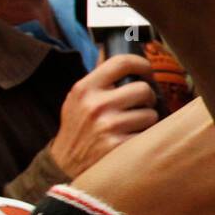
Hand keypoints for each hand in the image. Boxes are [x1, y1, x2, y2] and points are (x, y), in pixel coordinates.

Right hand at [48, 54, 159, 175]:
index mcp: (85, 88)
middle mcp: (96, 105)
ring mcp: (108, 127)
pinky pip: (148, 135)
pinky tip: (131, 140)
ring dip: (147, 120)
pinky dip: (144, 137)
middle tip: (141, 105)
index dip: (141, 64)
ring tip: (133, 125)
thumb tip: (114, 50)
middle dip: (147, 98)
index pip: (121, 63)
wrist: (64, 164)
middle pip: (143, 89)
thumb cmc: (77, 127)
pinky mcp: (118, 146)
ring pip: (150, 114)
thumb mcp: (77, 98)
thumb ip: (98, 77)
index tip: (148, 70)